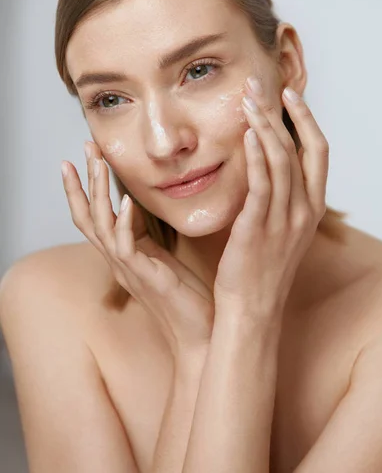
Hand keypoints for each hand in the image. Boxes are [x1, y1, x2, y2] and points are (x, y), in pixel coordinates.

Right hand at [61, 143, 213, 359]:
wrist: (199, 333)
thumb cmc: (184, 296)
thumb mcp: (162, 257)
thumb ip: (147, 235)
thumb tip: (143, 208)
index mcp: (123, 254)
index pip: (95, 215)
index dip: (86, 187)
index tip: (85, 156)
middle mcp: (118, 260)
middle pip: (87, 217)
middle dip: (82, 182)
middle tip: (83, 149)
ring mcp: (127, 269)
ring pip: (100, 225)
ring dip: (97, 192)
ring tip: (96, 163)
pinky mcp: (143, 277)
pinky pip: (125, 247)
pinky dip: (123, 222)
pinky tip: (127, 200)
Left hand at [214, 80, 328, 318]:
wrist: (252, 310)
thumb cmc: (261, 269)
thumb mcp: (280, 230)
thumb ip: (279, 197)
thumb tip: (265, 165)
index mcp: (311, 208)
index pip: (318, 152)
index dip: (306, 120)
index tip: (288, 95)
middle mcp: (303, 211)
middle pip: (299, 148)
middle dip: (281, 113)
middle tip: (260, 86)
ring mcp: (284, 220)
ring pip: (281, 160)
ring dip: (265, 125)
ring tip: (248, 99)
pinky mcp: (259, 228)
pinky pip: (263, 185)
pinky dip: (257, 156)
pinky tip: (248, 133)